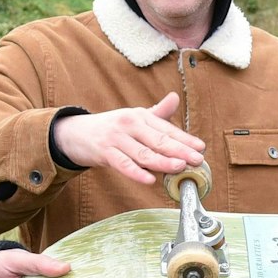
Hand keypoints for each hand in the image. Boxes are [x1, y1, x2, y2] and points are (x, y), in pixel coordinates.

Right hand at [52, 92, 204, 184]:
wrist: (77, 133)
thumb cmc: (112, 127)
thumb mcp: (135, 118)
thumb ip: (157, 113)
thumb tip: (175, 98)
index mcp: (140, 116)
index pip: (166, 129)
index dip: (185, 138)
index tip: (200, 147)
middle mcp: (130, 124)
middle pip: (158, 140)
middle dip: (180, 150)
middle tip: (197, 159)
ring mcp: (116, 138)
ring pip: (143, 153)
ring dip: (163, 161)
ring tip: (179, 166)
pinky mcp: (104, 152)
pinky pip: (123, 164)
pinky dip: (137, 172)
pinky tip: (150, 180)